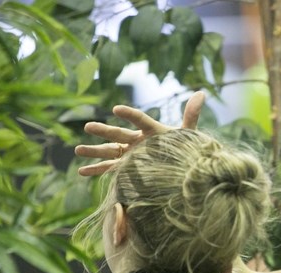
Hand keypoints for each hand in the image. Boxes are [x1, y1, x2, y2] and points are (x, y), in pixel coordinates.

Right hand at [75, 91, 205, 175]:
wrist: (180, 165)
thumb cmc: (183, 148)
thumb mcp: (188, 134)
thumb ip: (191, 115)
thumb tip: (202, 93)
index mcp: (151, 130)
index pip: (140, 120)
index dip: (129, 114)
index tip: (116, 109)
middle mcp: (137, 141)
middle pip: (118, 135)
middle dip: (103, 131)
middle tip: (88, 126)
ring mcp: (130, 155)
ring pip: (109, 152)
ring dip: (93, 151)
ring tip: (77, 149)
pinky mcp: (126, 168)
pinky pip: (109, 169)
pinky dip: (96, 170)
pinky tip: (81, 171)